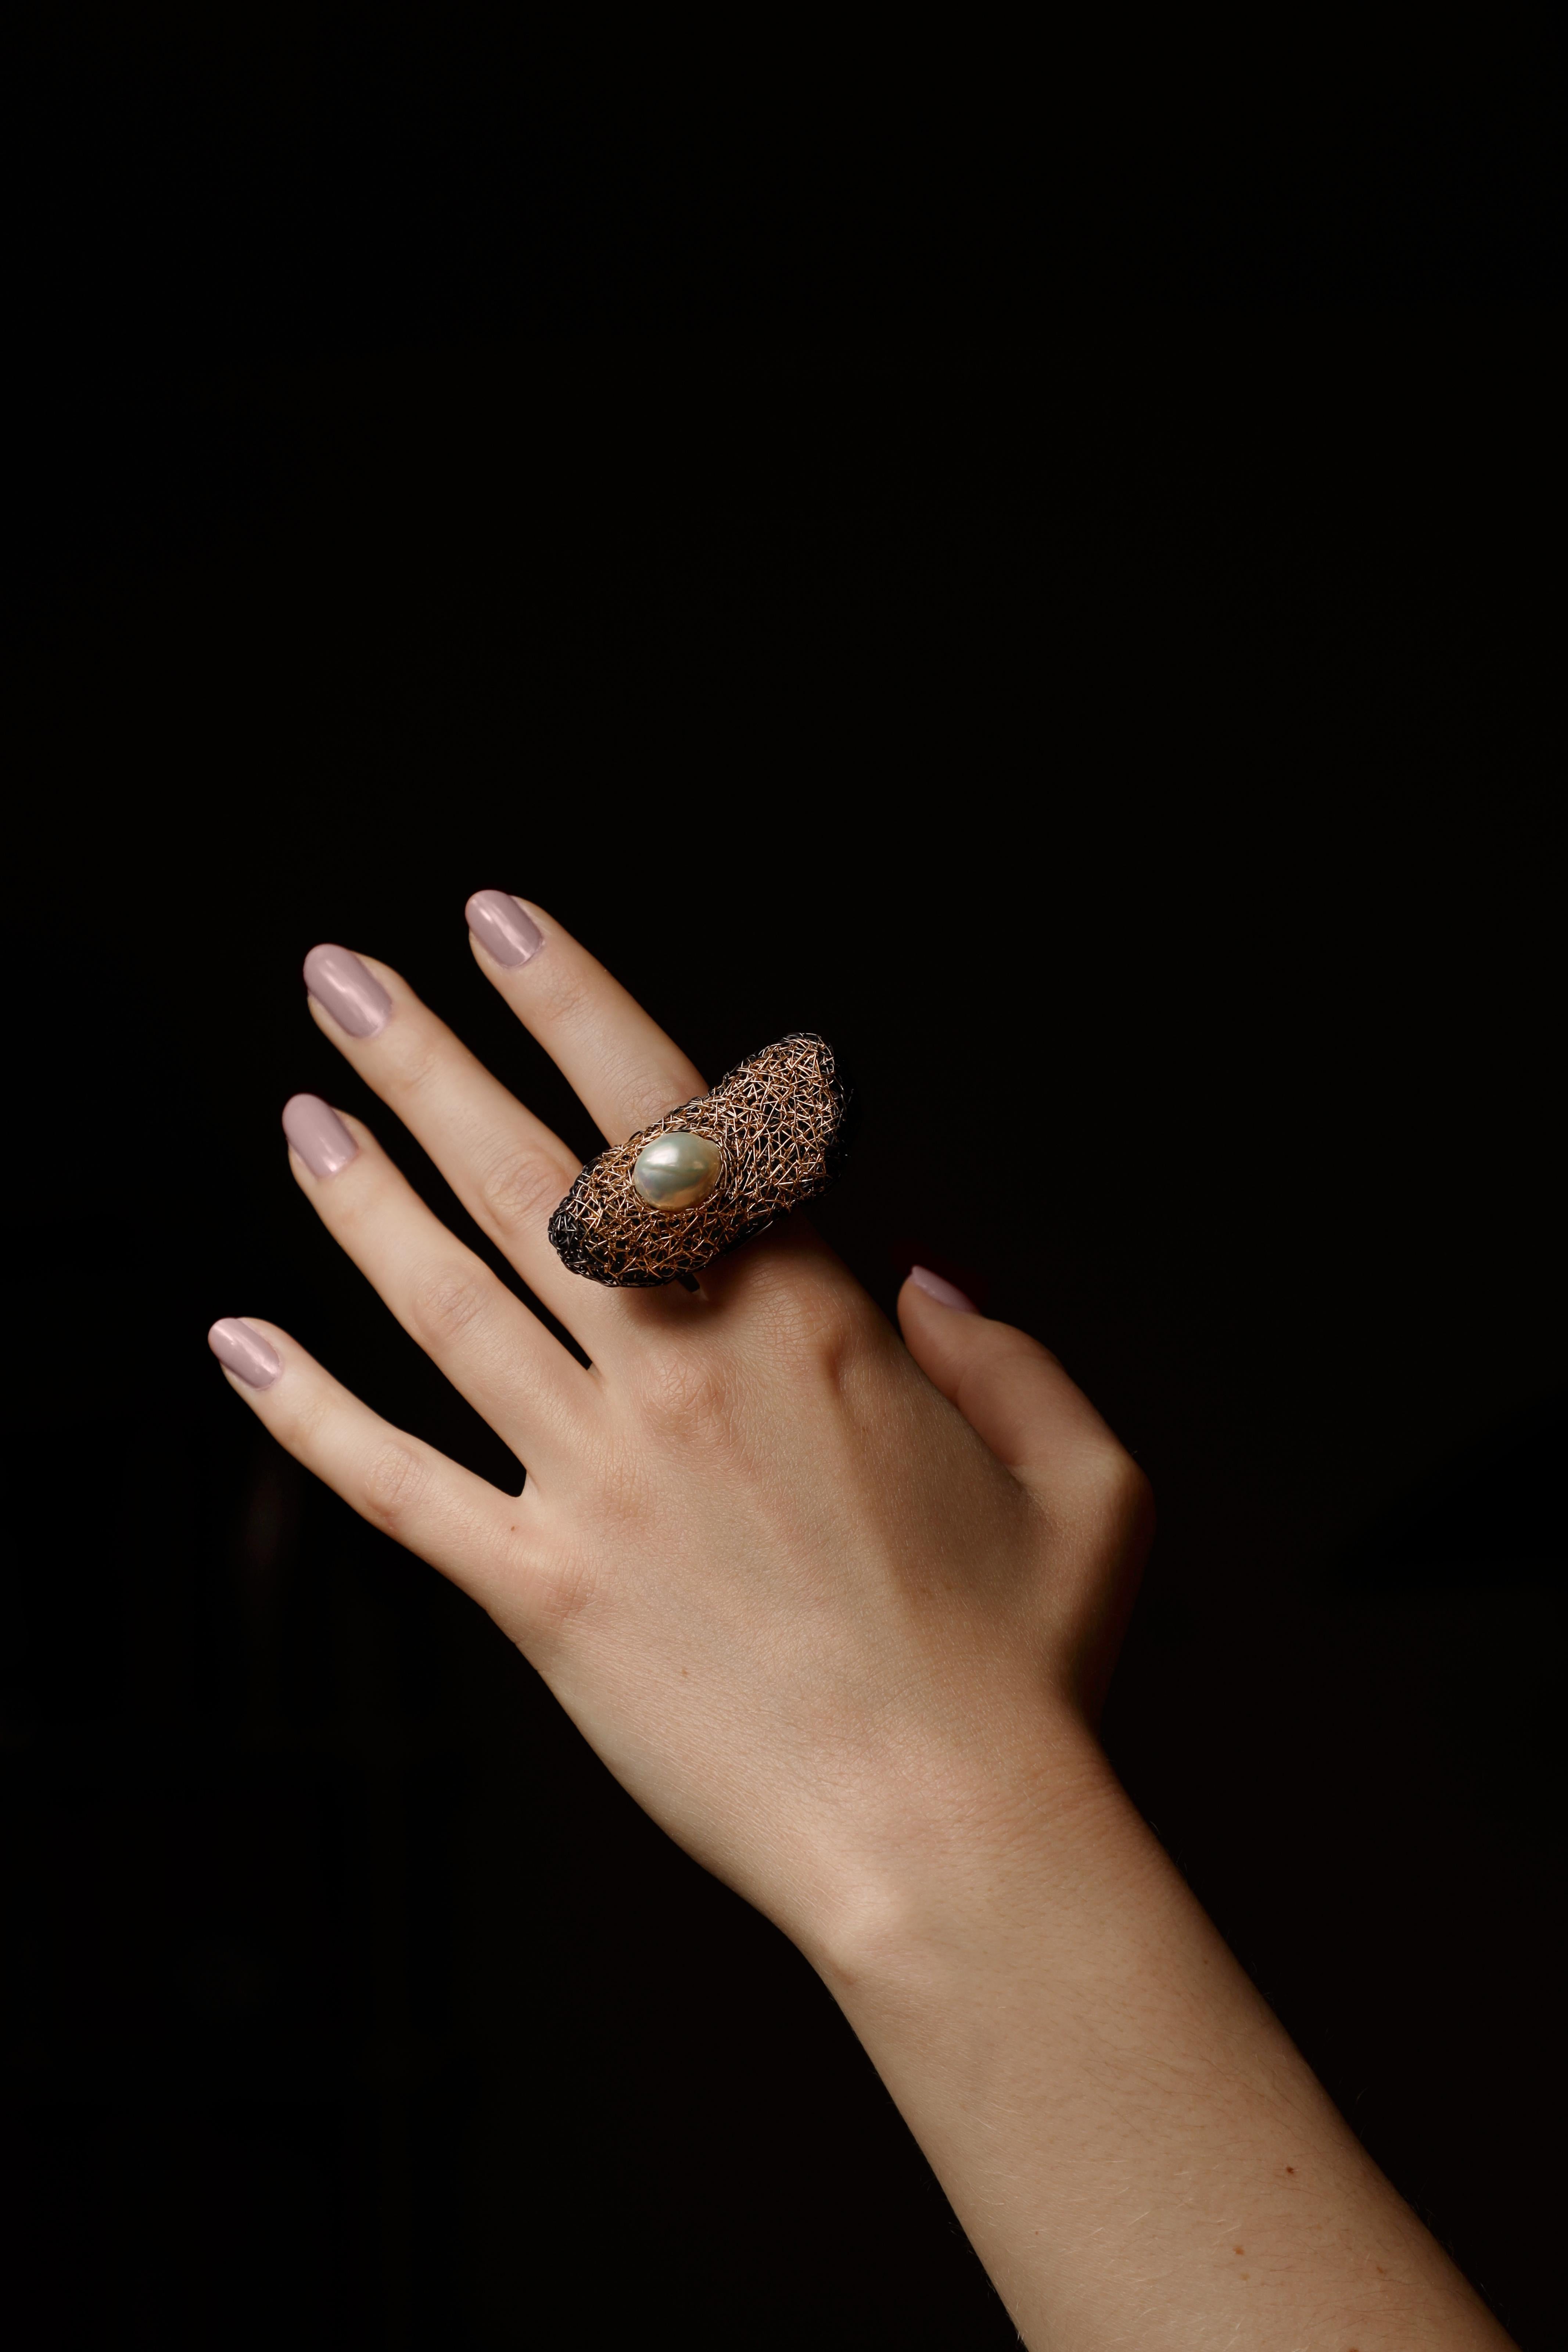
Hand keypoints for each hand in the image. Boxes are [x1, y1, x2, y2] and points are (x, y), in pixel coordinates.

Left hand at [210, 900, 1151, 1968]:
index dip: (574, 1003)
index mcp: (814, 1326)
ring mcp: (607, 1485)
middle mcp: (688, 1377)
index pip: (668, 1123)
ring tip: (297, 1112)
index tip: (498, 926)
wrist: (950, 1838)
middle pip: (529, 1184)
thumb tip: (931, 1285)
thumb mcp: (1088, 1481)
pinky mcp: (548, 1598)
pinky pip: (402, 1490)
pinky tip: (235, 1343)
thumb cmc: (1030, 1662)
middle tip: (338, 974)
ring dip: (361, 1198)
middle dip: (425, 1059)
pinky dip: (310, 1417)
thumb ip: (1014, 1358)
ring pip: (450, 1304)